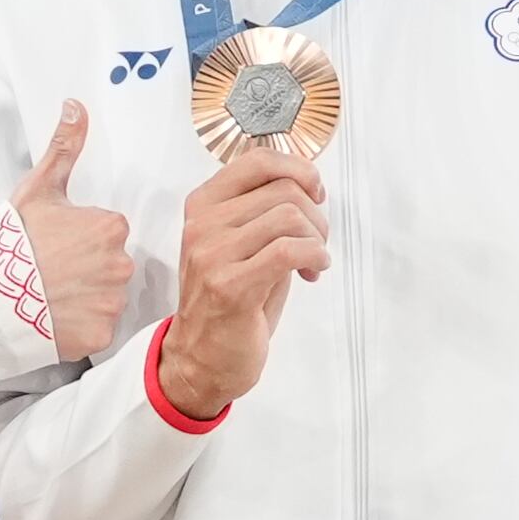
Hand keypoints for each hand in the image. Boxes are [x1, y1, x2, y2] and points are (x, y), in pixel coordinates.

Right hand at [6, 101, 131, 359]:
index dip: (84, 239)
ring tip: (53, 296)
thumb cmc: (12, 242)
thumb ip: (64, 149)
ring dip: (87, 299)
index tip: (60, 246)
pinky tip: (57, 318)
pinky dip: (82, 326)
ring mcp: (111, 302)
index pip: (110, 232)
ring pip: (107, 298)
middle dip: (89, 269)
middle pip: (113, 265)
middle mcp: (120, 265)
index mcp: (111, 228)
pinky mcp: (101, 334)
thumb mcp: (38, 189)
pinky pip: (99, 329)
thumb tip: (76, 107)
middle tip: (55, 273)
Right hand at [153, 151, 329, 419]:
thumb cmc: (227, 302)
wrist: (201, 359)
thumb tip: (307, 182)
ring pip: (289, 217)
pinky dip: (315, 256)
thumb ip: (263, 210)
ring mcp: (212, 255)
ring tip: (312, 260)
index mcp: (203, 206)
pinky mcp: (231, 285)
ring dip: (317, 238)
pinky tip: (313, 270)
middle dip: (316, 214)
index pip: (257, 160)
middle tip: (317, 241)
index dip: (299, 169)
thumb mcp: (239, 243)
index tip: (316, 191)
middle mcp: (202, 225)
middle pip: (283, 189)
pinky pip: (289, 250)